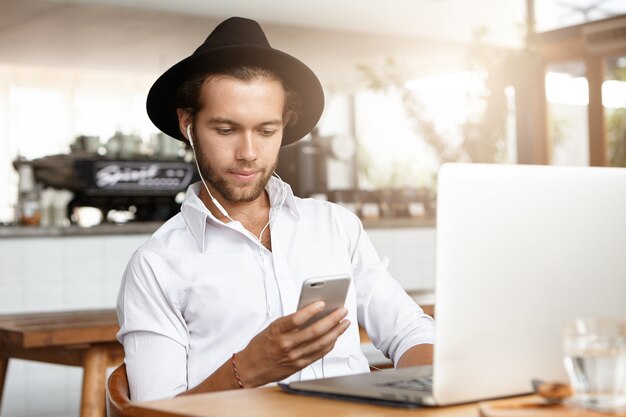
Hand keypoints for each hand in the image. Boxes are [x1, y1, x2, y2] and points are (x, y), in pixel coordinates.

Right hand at [235, 302, 349, 386]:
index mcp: (277, 331)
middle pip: (315, 331)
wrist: (250, 368)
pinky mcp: (299, 365)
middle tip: (342, 311)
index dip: (311, 310)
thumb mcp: (272, 328)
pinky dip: (330, 344)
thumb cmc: (261, 345)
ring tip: (344, 323)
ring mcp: (294, 356)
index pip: (296, 319)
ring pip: (321, 343)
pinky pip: (319, 354)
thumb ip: (291, 322)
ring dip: (336, 332)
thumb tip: (313, 312)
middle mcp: (286, 344)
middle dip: (332, 320)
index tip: (322, 303)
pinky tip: (335, 337)